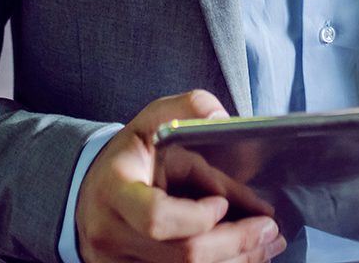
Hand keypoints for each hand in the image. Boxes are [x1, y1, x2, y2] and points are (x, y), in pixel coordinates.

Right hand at [75, 90, 286, 262]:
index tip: (223, 204)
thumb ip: (187, 111)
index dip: (198, 217)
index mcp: (115, 191)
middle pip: (183, 255)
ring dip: (237, 262)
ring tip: (267, 245)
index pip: (156, 218)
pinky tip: (244, 259)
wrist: (88, 196)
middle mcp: (112, 234)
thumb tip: (224, 119)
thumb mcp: (151, 124)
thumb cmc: (128, 161)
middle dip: (236, 243)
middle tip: (270, 230)